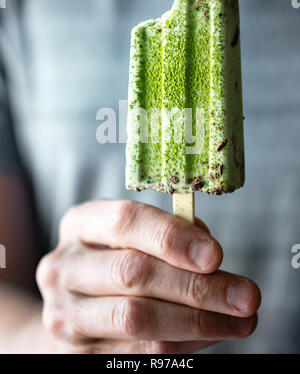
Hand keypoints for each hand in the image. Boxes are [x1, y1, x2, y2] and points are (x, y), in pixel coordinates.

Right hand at [36, 200, 260, 353]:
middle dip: (197, 286)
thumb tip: (209, 255)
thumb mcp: (130, 236)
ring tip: (240, 320)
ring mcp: (64, 314)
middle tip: (245, 295)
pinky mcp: (77, 355)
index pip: (124, 221)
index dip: (171, 236)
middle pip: (133, 273)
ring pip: (137, 319)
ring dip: (198, 321)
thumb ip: (166, 235)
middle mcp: (63, 267)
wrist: (72, 307)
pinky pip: (139, 352)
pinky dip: (184, 344)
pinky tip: (211, 333)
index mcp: (79, 224)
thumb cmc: (114, 260)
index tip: (215, 255)